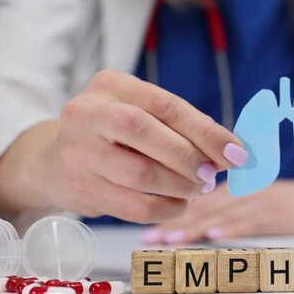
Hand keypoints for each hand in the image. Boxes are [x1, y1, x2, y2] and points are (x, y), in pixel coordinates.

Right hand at [0, 70, 246, 222]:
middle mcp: (87, 113)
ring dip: (180, 186)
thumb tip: (234, 152)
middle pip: (145, 132)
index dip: (207, 132)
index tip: (237, 153)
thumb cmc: (117, 135)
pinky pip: (131, 206)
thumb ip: (183, 127)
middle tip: (213, 175)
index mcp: (111, 84)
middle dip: (189, 157)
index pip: (167, 105)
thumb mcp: (143, 114)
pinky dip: (164, 209)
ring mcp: (78, 151)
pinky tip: (178, 204)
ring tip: (198, 189)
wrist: (56, 161)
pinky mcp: (80, 187)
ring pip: (139, 173)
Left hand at [141, 178, 293, 243]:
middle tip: (149, 237)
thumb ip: (232, 201)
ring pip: (221, 215)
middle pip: (203, 207)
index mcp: (239, 187)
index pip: (200, 199)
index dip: (172, 210)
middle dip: (174, 222)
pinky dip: (231, 228)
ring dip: (193, 228)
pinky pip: (250, 221)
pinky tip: (213, 235)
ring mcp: (260, 202)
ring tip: (169, 240)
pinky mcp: (276, 214)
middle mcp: (245, 191)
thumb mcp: (261, 195)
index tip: (148, 224)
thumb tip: (199, 217)